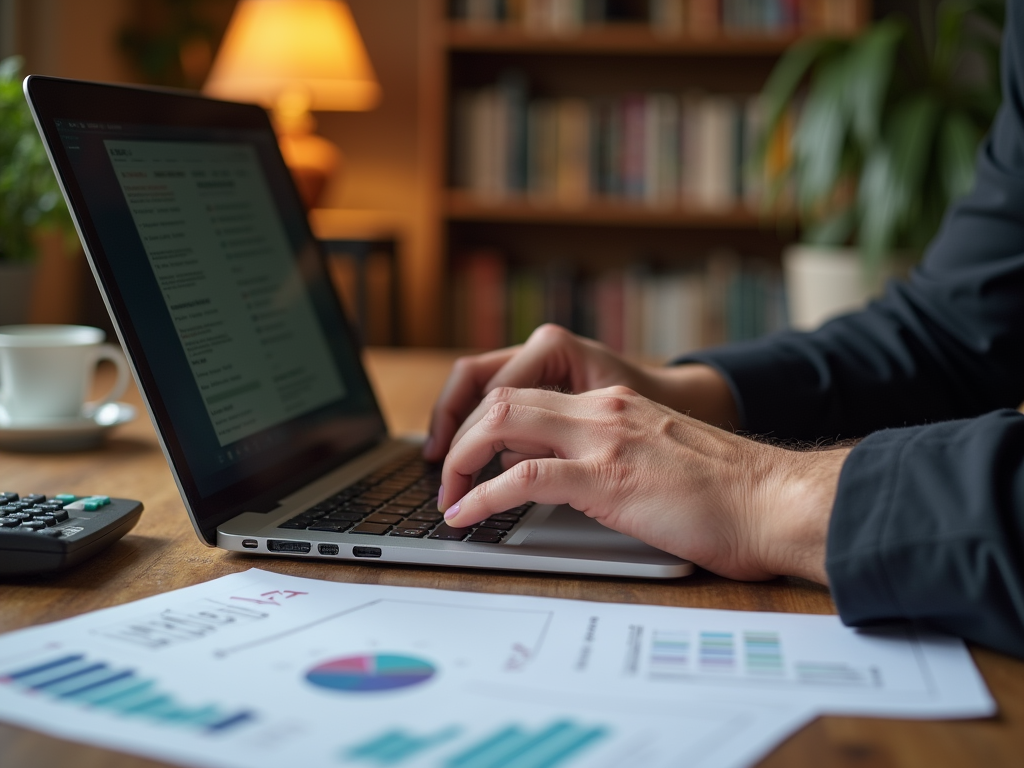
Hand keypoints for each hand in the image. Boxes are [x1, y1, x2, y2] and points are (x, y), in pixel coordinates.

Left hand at [438, 385, 848, 582]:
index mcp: (617, 407)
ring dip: (462, 460)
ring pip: (504, 423)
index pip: (531, 396)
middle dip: (462, 434)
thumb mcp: (663, 462)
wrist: (778, 502)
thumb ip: (619, 460)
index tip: (470, 457)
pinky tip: (465, 516)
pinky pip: (523, 477)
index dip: (488, 423)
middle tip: (446, 475)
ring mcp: (604, 439)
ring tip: (447, 496)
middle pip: (505, 399)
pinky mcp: (607, 477)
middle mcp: (604, 411)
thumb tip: (579, 486)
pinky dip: (483, 495)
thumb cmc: (732, 496)